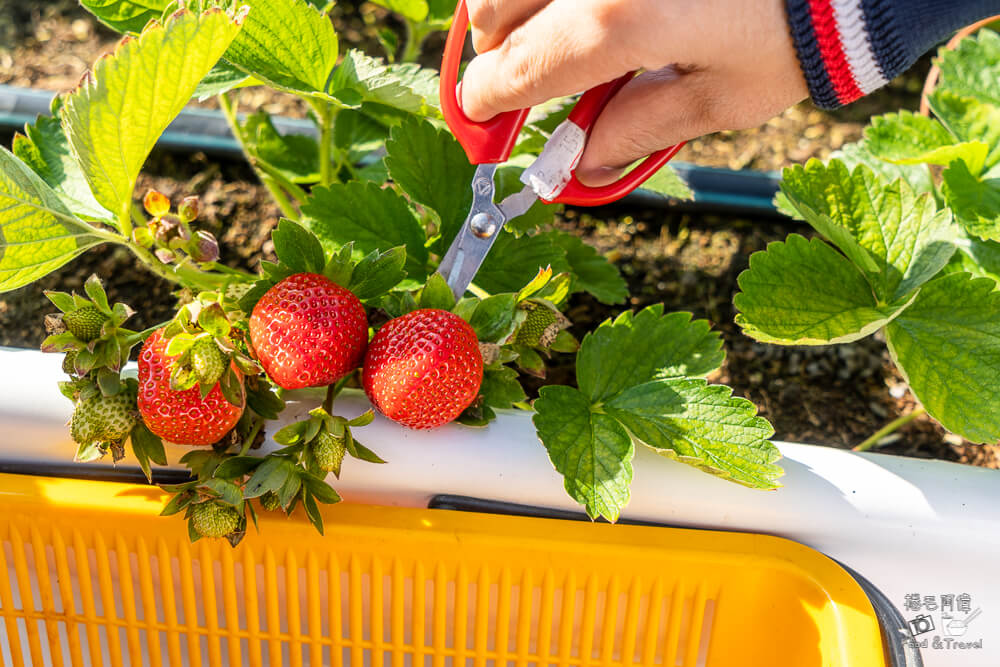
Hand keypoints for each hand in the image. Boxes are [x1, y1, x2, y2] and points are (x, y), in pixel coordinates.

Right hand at [460, 0, 808, 184]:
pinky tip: (564, 7)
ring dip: (506, 5)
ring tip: (539, 31)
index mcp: (618, 21)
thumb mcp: (721, 97)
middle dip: (494, 51)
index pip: (518, 70)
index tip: (477, 114)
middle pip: (493, 10)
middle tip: (510, 76)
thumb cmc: (797, 27)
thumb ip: (636, 129)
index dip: (486, 100)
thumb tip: (581, 163)